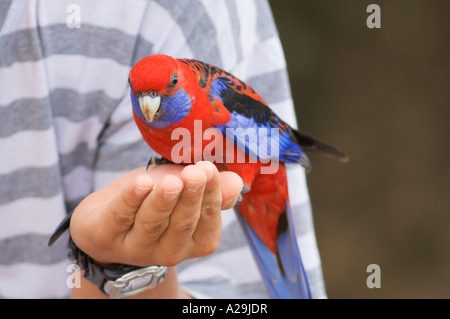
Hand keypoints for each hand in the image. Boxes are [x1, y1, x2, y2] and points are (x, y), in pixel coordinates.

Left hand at [69, 161, 242, 266]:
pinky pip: (121, 217)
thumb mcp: (186, 192)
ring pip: (152, 223)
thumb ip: (212, 189)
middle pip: (183, 223)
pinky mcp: (107, 236)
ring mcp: (137, 248)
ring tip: (171, 181)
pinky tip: (141, 183)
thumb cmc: (153, 202)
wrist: (107, 219)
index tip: (209, 168)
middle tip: (195, 173)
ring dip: (162, 201)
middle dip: (190, 197)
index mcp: (196, 241)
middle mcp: (170, 251)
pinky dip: (131, 200)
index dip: (210, 194)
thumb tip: (236, 183)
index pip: (208, 219)